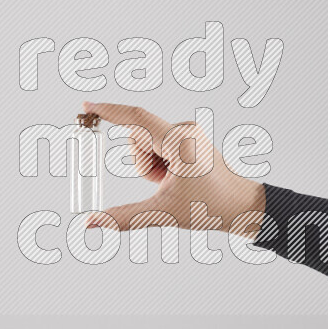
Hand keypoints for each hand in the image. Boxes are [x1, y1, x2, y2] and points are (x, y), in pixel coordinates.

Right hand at [83, 102, 265, 235]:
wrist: (241, 206)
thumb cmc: (210, 207)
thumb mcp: (163, 213)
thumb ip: (124, 217)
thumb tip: (92, 223)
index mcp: (179, 141)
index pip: (136, 119)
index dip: (108, 110)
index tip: (87, 105)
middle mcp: (184, 129)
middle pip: (138, 138)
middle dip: (142, 165)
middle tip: (164, 184)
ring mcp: (187, 131)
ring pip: (145, 144)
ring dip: (150, 166)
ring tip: (173, 182)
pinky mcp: (188, 137)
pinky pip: (157, 146)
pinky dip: (159, 164)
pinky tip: (177, 177)